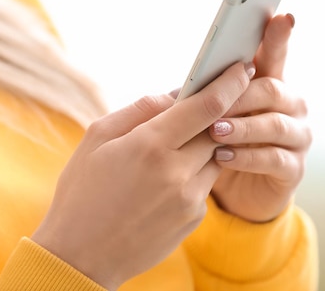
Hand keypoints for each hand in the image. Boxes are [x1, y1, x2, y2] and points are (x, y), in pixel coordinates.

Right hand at [32, 62, 254, 289]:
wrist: (81, 257)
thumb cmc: (82, 192)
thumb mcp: (97, 138)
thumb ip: (141, 109)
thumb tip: (176, 93)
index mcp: (150, 145)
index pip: (208, 105)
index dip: (230, 82)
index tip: (243, 67)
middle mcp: (177, 171)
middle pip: (219, 128)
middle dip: (220, 111)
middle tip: (209, 101)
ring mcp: (190, 198)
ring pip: (215, 154)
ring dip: (203, 143)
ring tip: (173, 147)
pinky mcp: (194, 218)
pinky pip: (205, 182)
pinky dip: (194, 171)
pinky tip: (164, 179)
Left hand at [209, 14, 311, 221]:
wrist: (235, 193)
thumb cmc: (222, 144)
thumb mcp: (212, 118)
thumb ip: (206, 99)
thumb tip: (180, 89)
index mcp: (270, 85)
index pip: (275, 55)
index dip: (279, 37)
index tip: (281, 16)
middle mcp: (291, 106)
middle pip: (272, 89)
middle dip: (241, 94)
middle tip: (214, 100)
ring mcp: (297, 136)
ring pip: (274, 124)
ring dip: (242, 126)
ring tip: (213, 131)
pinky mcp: (294, 167)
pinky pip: (274, 158)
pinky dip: (247, 156)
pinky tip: (223, 156)